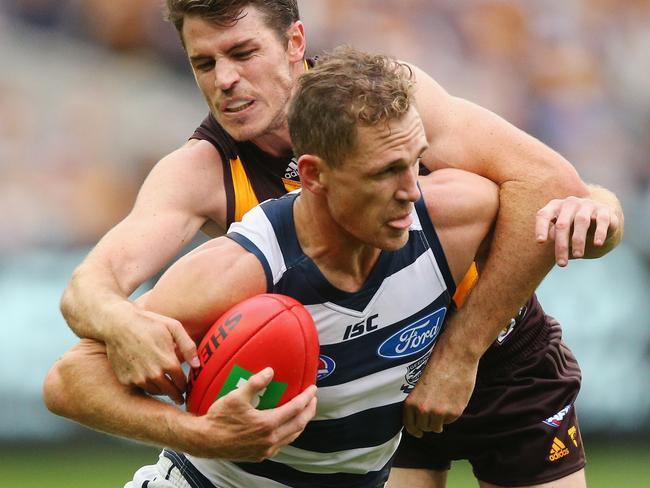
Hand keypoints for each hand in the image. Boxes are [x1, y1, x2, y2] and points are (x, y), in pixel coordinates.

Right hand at [105, 302, 198, 404]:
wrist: (118, 325)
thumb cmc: (149, 323)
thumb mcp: (173, 328)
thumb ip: (188, 346)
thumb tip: (197, 364)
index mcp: (169, 362)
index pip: (182, 383)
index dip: (185, 386)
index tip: (186, 387)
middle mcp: (154, 374)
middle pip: (170, 392)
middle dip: (177, 395)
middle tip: (179, 397)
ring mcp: (139, 378)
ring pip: (156, 392)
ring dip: (162, 391)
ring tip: (166, 390)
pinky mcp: (126, 380)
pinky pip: (140, 388)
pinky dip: (146, 386)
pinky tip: (149, 381)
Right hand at [187, 368, 317, 460]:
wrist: (205, 441)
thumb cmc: (219, 418)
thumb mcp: (236, 396)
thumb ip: (255, 383)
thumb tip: (270, 371)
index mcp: (267, 424)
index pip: (295, 409)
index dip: (306, 398)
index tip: (313, 389)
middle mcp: (270, 439)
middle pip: (299, 425)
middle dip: (309, 411)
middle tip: (313, 400)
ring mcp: (265, 450)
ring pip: (291, 436)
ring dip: (301, 423)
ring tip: (304, 412)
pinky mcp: (259, 455)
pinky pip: (281, 444)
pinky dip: (289, 433)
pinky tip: (286, 427)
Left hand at [403, 344, 477, 436]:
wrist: (456, 355)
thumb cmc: (436, 364)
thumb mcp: (419, 384)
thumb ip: (417, 401)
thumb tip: (418, 415)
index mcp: (411, 401)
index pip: (409, 425)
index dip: (414, 430)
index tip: (418, 432)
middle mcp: (423, 410)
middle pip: (424, 427)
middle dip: (428, 423)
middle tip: (433, 416)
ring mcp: (440, 412)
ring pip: (437, 427)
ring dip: (439, 421)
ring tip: (442, 407)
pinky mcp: (455, 412)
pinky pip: (450, 420)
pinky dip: (451, 414)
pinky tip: (452, 400)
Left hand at [535, 195, 619, 265]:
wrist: (600, 219)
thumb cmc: (573, 227)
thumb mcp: (561, 231)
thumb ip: (555, 235)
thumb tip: (550, 239)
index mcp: (555, 206)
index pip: (544, 215)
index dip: (541, 227)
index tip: (540, 242)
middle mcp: (570, 203)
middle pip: (563, 224)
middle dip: (561, 245)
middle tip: (561, 264)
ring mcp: (588, 205)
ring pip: (581, 221)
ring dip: (578, 240)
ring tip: (577, 256)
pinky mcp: (605, 210)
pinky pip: (602, 221)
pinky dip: (599, 233)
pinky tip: (597, 244)